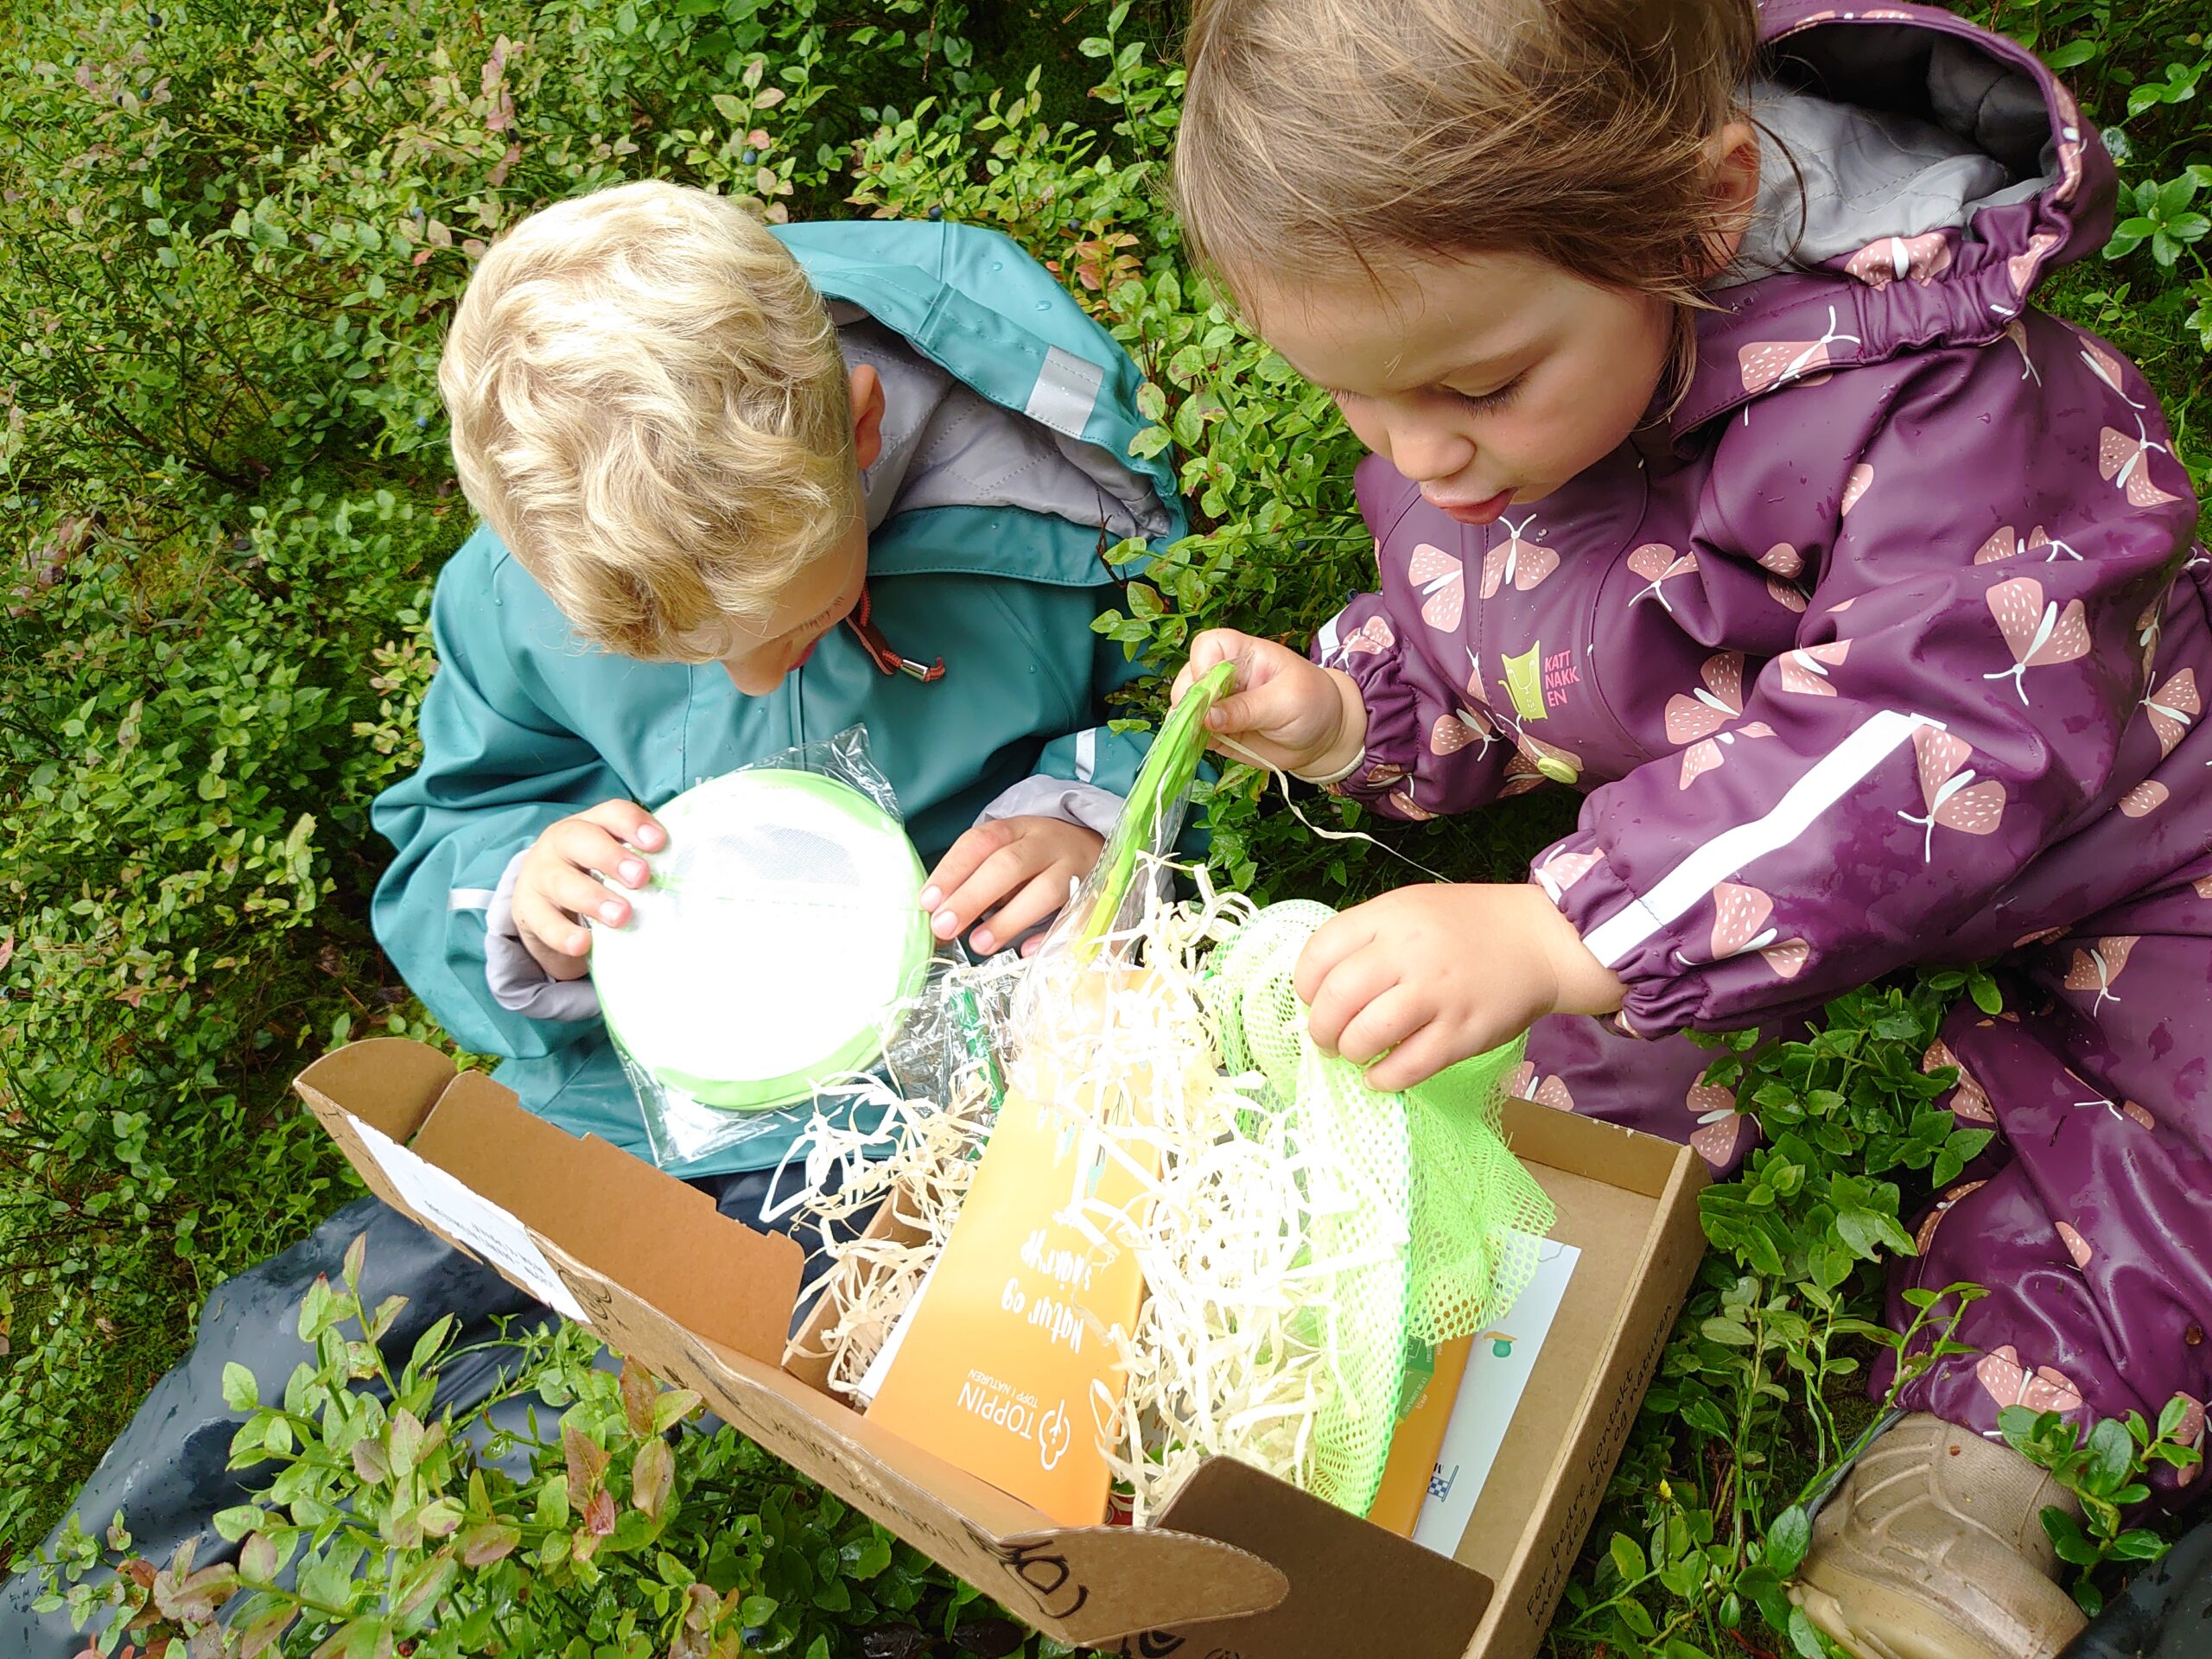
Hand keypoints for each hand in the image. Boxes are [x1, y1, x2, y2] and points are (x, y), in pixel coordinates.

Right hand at [512, 801, 665, 980]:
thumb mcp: (614, 865)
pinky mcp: (527, 909)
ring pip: (563, 882)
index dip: (634, 825)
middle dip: (612, 858)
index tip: (658, 843)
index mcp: (590, 825)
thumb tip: (683, 877)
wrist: (543, 906)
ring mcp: (540, 875)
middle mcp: (560, 843)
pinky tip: (583, 944)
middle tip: (641, 877)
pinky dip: (563, 934)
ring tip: (620, 916)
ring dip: (593, 898)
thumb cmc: (593, 879)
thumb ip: (642, 865)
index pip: (611, 814)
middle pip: (582, 840)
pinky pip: (544, 922)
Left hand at [921, 816, 1105, 956]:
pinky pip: (1076, 917)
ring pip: (1046, 890)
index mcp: (1016, 830)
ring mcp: (1074, 869)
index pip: (979, 842)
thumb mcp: (1006, 854)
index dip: (952, 871)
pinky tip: (1026, 952)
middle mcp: (1045, 844)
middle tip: (944, 926)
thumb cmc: (1037, 859)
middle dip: (973, 896)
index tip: (928, 901)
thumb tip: (939, 921)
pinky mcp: (1094, 896)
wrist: (1097, 847)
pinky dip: (1051, 936)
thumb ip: (975, 881)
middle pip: (1009, 865)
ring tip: (979, 944)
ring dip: (1009, 919)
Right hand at [1172, 628, 1365, 777]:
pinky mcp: (1214, 730)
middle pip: (1187, 677)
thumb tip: (1206, 717)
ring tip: (1202, 739)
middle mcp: (1223, 675)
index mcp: (1243, 654)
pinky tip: (1195, 748)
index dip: (1202, 666)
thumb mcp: (1286, 702)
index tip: (1211, 691)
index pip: (1208, 646)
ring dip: (1185, 724)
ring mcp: (1216, 703)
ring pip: (1183, 707)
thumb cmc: (1312, 704)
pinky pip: (1190, 732)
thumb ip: (1246, 709)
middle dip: (1189, 701)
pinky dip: (1187, 741)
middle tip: (1203, 724)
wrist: (1322, 735)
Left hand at [1296, 883, 1624, 1091]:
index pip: (1320, 952)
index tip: (1311, 999)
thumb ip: (1366, 938)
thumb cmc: (1466, 926)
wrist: (1539, 939)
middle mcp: (1409, 953)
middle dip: (1320, 1027)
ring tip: (1355, 1053)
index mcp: (1389, 916)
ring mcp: (1437, 995)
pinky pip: (1408, 1067)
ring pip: (1367, 1035)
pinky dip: (1383, 1078)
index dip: (1304, 984)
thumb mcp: (1410, 909)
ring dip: (1349, 1052)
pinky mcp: (1462, 1033)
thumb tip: (1320, 988)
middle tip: (1326, 1038)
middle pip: (1337, 998)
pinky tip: (1379, 1076)